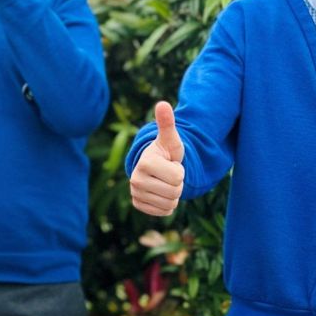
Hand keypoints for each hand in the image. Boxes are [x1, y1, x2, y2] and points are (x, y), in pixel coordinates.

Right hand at [130, 102, 185, 216]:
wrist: (154, 167)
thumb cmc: (165, 152)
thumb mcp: (170, 139)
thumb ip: (167, 123)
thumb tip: (162, 104)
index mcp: (144, 163)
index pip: (178, 177)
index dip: (180, 171)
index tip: (171, 164)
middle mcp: (135, 180)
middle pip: (175, 191)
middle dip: (178, 183)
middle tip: (168, 174)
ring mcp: (135, 193)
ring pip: (170, 204)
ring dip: (173, 195)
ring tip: (165, 182)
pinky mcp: (138, 205)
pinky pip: (163, 212)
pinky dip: (167, 205)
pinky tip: (161, 193)